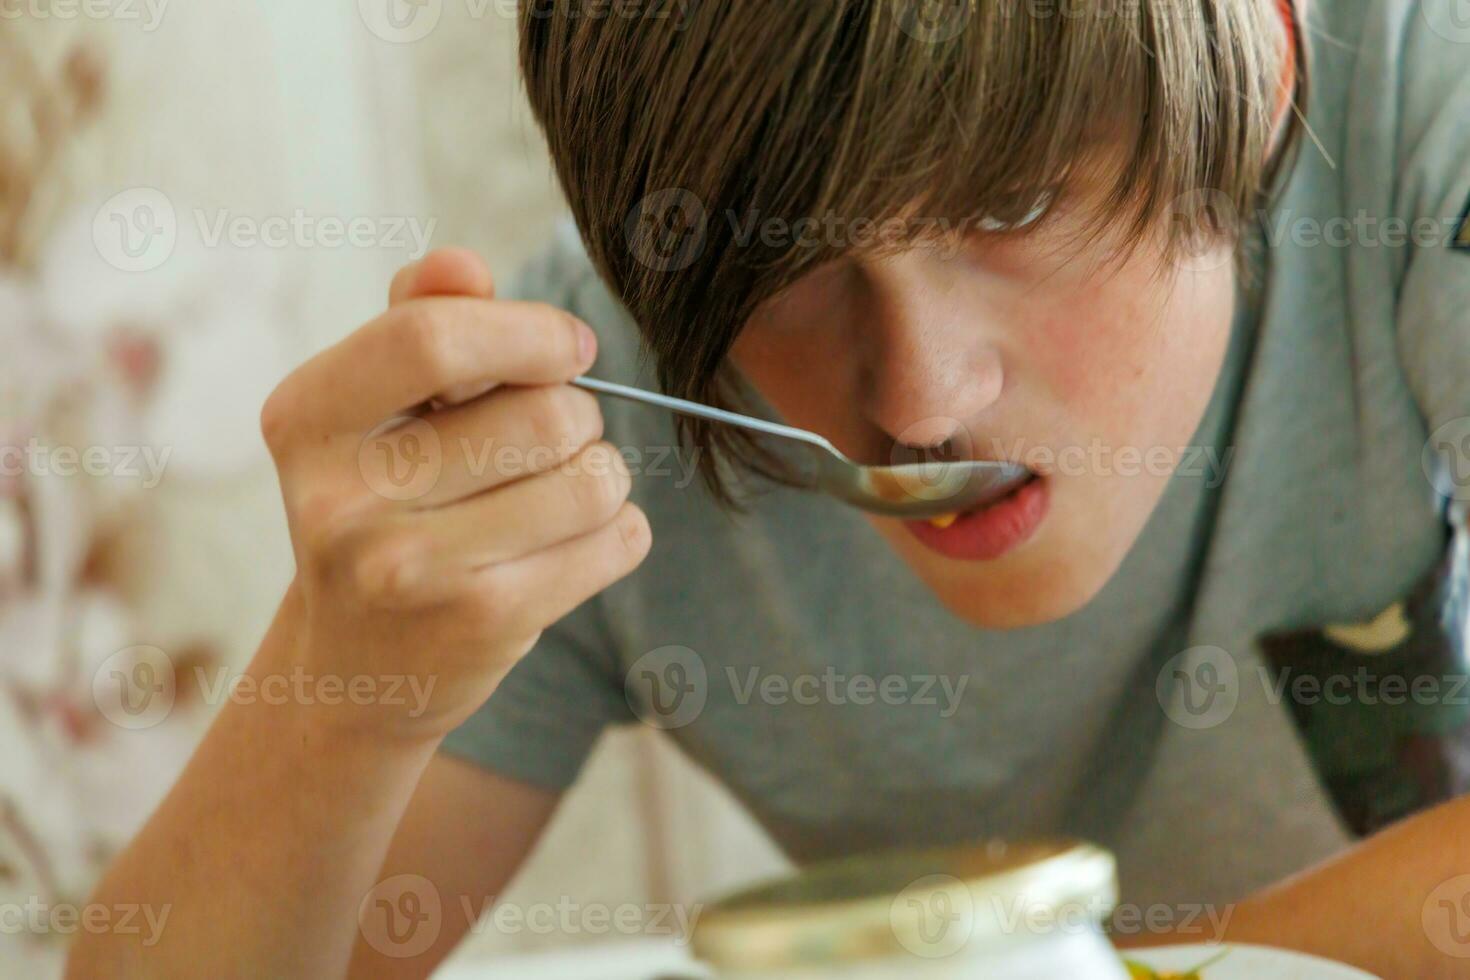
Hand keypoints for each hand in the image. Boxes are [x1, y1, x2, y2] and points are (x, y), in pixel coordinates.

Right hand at [258, 248, 650, 741]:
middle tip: (554, 438)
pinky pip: (616, 539)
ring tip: (560, 492)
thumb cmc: (380, 509)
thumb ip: (417, 320)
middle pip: (541, 412)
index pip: (430, 338)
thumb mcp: (372, 412)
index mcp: (305, 421)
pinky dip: (618, 530)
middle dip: (575, 413)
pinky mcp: (481, 623)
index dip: (528, 331)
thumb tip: (465, 266)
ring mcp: (410, 571)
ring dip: (601, 474)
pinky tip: (575, 543)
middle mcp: (341, 500)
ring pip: (592, 478)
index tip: (570, 346)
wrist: (355, 669)